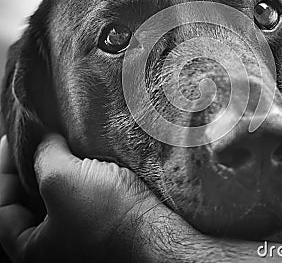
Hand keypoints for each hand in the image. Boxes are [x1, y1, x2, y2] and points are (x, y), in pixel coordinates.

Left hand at [0, 133, 203, 262]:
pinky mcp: (101, 225)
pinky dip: (77, 178)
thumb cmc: (106, 215)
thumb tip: (45, 142)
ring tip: (59, 145)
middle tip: (34, 141)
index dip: (2, 168)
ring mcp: (79, 237)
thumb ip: (43, 156)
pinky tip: (85, 160)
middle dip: (29, 169)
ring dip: (56, 171)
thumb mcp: (61, 179)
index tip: (9, 140)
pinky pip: (80, 198)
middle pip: (28, 202)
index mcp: (31, 249)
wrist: (157, 233)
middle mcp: (53, 247)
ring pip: (57, 199)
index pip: (1, 205)